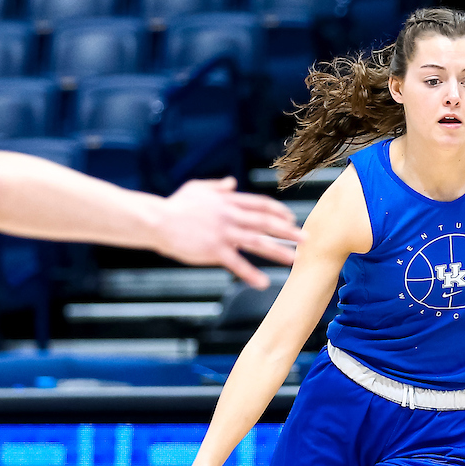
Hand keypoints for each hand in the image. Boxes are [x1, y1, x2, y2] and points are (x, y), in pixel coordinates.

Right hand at [156, 177, 305, 288]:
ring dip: (278, 251)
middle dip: (288, 231)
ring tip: (294, 260)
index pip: (260, 205)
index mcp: (227, 200)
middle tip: (306, 238)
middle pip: (266, 222)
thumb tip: (231, 182)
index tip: (291, 218)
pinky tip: (263, 283)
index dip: (279, 212)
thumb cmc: (175, 205)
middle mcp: (230, 215)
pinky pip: (237, 263)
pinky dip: (251, 274)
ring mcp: (223, 233)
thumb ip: (217, 186)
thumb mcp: (198, 188)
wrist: (158, 220)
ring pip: (257, 242)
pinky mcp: (213, 250)